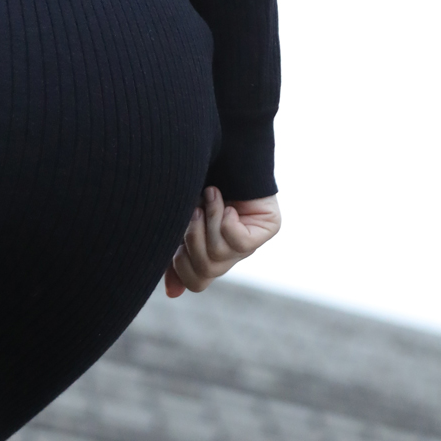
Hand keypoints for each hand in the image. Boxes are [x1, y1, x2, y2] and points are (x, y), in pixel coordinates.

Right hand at [164, 187, 280, 297]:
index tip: (175, 243)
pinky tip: (226, 202)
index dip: (181, 269)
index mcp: (208, 251)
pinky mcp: (268, 227)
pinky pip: (241, 244)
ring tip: (209, 196)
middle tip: (191, 212)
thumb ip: (173, 253)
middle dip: (190, 241)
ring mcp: (250, 240)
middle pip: (204, 273)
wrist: (218, 146)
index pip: (196, 282)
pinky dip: (225, 220)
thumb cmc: (193, 180)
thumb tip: (173, 294)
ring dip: (207, 222)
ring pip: (219, 257)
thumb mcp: (177, 220)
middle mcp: (231, 251)